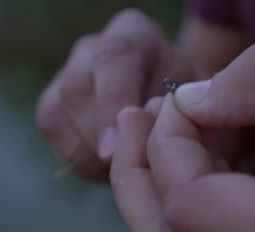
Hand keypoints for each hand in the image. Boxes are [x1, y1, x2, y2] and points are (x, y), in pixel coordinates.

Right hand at [36, 8, 194, 179]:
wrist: (168, 104)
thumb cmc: (189, 102)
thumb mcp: (202, 98)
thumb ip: (188, 108)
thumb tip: (168, 131)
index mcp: (133, 37)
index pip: (114, 61)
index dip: (111, 106)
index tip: (112, 150)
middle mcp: (91, 51)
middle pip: (77, 90)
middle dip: (100, 139)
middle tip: (131, 169)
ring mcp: (65, 79)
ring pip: (59, 119)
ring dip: (92, 157)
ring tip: (128, 169)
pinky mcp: (52, 110)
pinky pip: (59, 143)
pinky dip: (86, 165)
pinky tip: (113, 170)